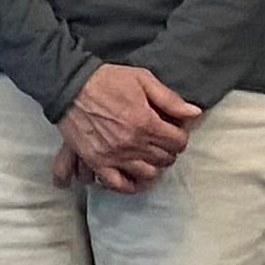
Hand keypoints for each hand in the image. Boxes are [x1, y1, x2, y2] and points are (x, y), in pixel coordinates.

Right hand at [57, 64, 199, 192]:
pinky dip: (130, 184)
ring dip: (154, 166)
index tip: (174, 130)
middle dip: (169, 150)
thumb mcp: (142, 79)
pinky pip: (118, 184)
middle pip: (165, 158)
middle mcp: (132, 143)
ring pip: (147, 174)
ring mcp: (114, 155)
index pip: (178, 141)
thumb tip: (195, 113)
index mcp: (146, 122)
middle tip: (162, 141)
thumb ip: (169, 99)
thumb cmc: (107, 80)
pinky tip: (135, 177)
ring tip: (150, 156)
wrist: (70, 86)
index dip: (180, 135)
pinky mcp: (97, 162)